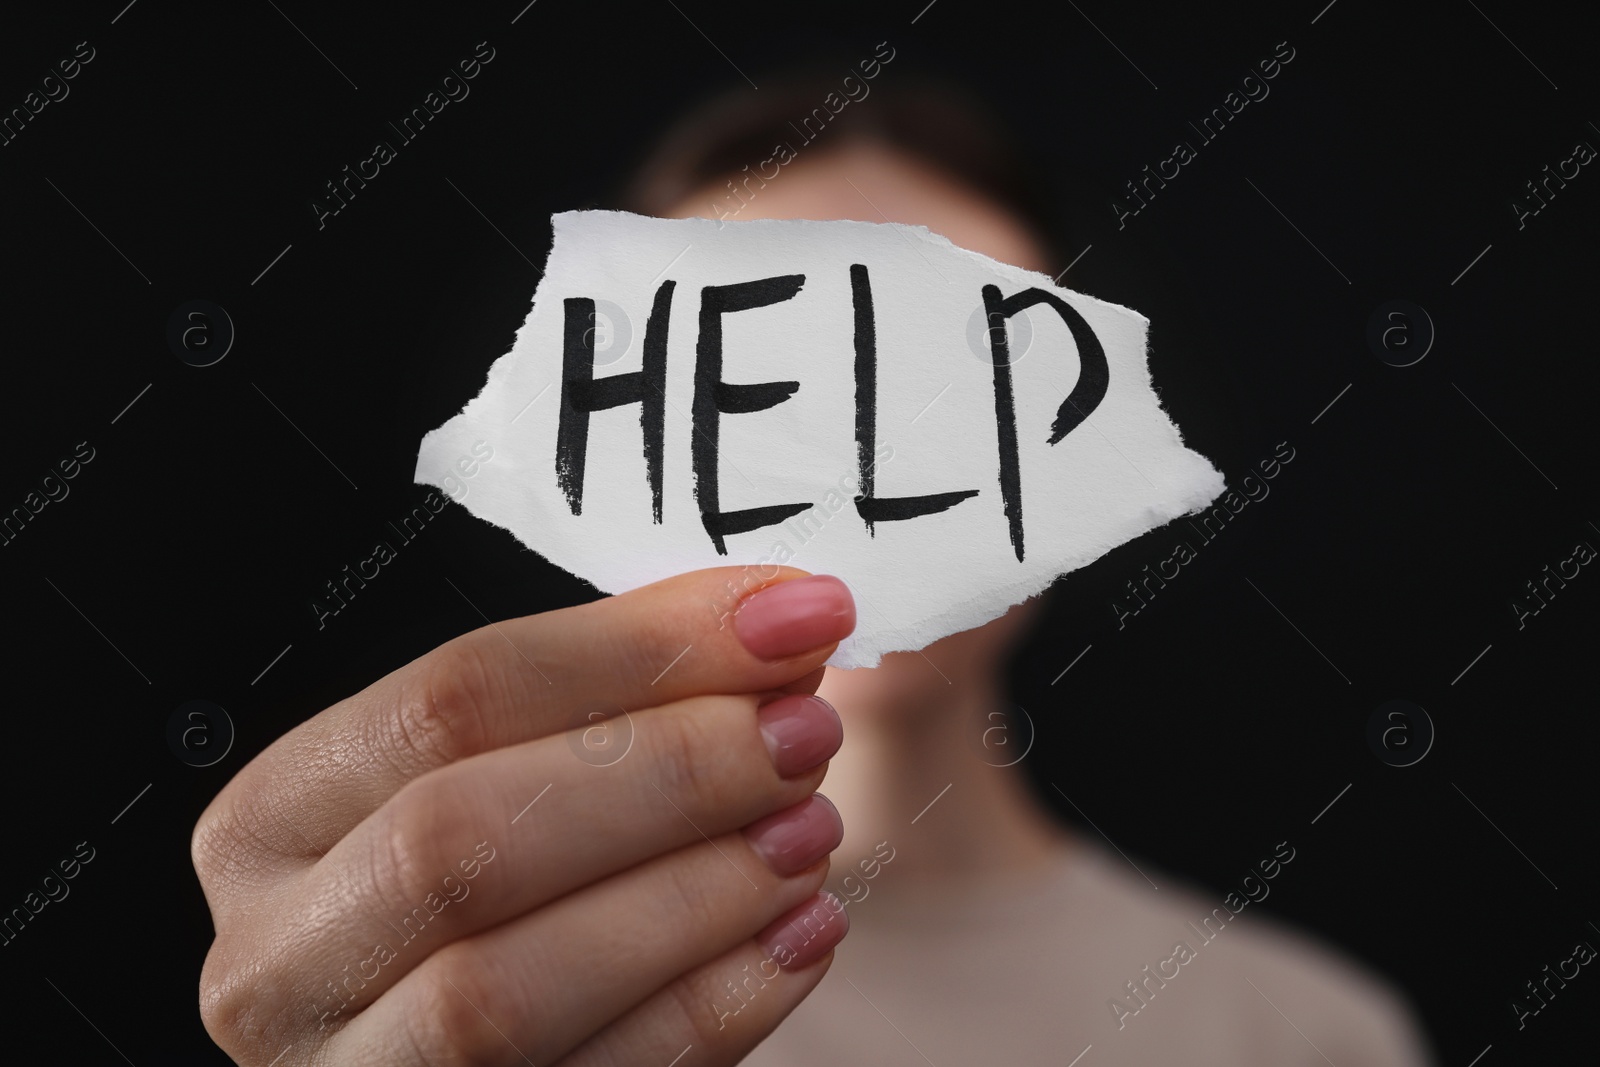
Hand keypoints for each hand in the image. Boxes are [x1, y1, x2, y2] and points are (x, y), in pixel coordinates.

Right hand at [193, 567, 856, 1065]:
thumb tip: (773, 628)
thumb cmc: (480, 888)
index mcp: (278, 815)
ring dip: (693, 895)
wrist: (449, 1047)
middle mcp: (278, 953)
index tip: (788, 616)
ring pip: (502, 989)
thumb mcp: (491, 779)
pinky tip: (799, 934)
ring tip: (808, 832)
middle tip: (801, 732)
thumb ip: (601, 708)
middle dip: (665, 773)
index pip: (452, 697)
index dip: (639, 648)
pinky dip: (712, 1007)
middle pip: (462, 836)